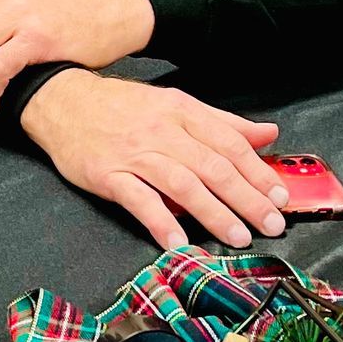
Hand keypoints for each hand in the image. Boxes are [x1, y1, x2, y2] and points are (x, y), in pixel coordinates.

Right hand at [19, 72, 287, 250]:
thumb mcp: (174, 104)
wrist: (61, 99)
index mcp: (182, 111)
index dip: (258, 172)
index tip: (281, 197)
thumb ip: (222, 123)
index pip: (230, 143)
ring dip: (213, 212)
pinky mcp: (107, 174)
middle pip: (212, 166)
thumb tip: (268, 133)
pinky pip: (138, 200)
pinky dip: (160, 221)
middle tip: (272, 224)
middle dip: (247, 198)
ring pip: (182, 183)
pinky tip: (178, 242)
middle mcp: (162, 131)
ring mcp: (134, 154)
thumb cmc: (121, 106)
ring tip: (237, 237)